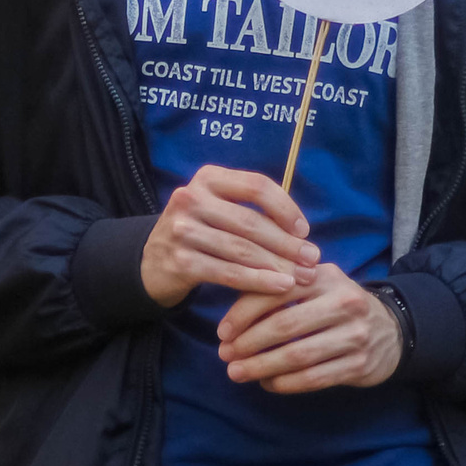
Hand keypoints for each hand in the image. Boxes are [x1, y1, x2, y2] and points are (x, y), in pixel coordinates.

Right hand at [142, 165, 320, 308]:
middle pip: (251, 222)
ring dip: (278, 265)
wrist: (152, 262)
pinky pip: (228, 273)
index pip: (256, 186)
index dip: (285, 208)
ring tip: (303, 276)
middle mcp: (191, 198)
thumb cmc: (200, 233)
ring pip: (242, 250)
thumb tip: (302, 233)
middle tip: (313, 260)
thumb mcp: (218, 208)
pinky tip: (280, 287)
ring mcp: (183, 230)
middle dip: (287, 244)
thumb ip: (252, 211)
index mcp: (208, 178)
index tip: (304, 230)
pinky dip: (258, 281)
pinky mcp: (181, 261)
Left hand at [213, 262, 400, 393]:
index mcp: (326, 276)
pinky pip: (314, 378)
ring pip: (298, 355)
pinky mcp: (359, 365)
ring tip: (237, 373)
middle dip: (249, 343)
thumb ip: (280, 289)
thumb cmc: (337, 305)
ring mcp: (355, 335)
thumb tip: (233, 316)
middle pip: (286, 325)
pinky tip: (267, 383)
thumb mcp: (316, 285)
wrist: (392, 330)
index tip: (223, 331)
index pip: (277, 291)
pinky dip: (285, 383)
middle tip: (225, 355)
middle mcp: (344, 303)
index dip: (244, 313)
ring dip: (262, 367)